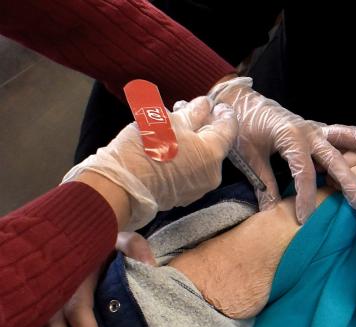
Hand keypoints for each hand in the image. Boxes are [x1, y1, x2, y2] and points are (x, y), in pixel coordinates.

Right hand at [22, 232, 155, 326]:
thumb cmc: (105, 245)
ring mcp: (42, 299)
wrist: (81, 234)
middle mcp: (55, 287)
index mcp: (75, 272)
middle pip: (50, 320)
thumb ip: (136, 249)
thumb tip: (150, 266)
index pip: (78, 304)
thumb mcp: (122, 240)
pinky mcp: (36, 310)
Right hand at [63, 95, 238, 230]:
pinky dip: (186, 153)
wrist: (125, 184)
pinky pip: (191, 168)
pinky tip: (171, 141)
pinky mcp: (184, 192)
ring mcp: (199, 186)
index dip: (225, 113)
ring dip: (192, 137)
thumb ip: (192, 113)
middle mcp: (211, 173)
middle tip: (191, 107)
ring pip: (201, 155)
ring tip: (176, 119)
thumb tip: (205, 105)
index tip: (219, 103)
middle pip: (214, 143)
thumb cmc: (147, 147)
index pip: (228, 129)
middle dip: (203, 122)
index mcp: (212, 153)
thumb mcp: (169, 121)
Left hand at [211, 77, 355, 220]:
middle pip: (333, 158)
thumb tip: (270, 212)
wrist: (239, 101)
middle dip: (348, 181)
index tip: (305, 219)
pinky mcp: (318, 129)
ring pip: (346, 136)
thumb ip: (263, 184)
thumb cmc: (243, 127)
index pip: (303, 172)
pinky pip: (343, 132)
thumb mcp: (249, 157)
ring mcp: (315, 128)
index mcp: (289, 137)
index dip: (306, 197)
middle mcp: (307, 130)